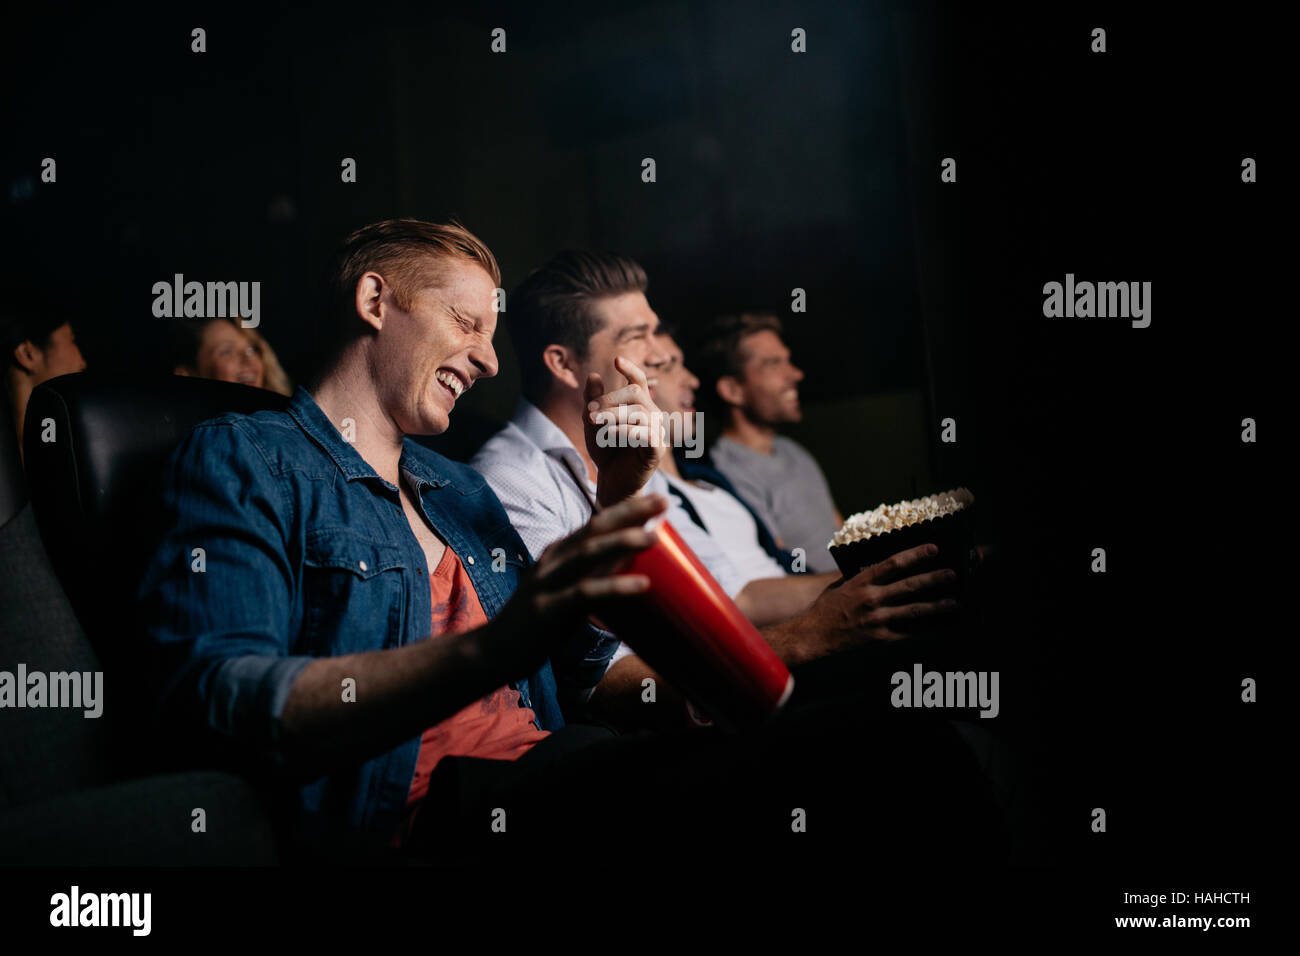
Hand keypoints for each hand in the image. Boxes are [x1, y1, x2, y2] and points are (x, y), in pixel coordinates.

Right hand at [483, 494, 667, 673]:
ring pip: (588, 554)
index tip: (658, 500)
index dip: (627, 509)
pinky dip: (615, 586)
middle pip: (594, 528)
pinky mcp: (548, 609)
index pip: (595, 523)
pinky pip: (585, 593)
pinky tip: (642, 585)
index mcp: (557, 553)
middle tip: (664, 500)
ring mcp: (547, 583)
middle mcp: (552, 561)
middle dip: (630, 512)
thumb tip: (631, 570)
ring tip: (654, 537)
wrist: (494, 652)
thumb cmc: (537, 624)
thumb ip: (590, 577)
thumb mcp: (563, 590)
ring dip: (622, 542)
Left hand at [584, 355, 665, 507]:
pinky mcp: (657, 450)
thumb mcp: (592, 424)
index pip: (639, 381)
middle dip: (610, 399)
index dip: (630, 368)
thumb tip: (592, 375)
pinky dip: (628, 431)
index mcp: (639, 406)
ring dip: (614, 415)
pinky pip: (647, 435)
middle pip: (636, 393)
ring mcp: (658, 432)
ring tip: (596, 423)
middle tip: (590, 413)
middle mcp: (653, 415)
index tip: (616, 359)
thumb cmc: (606, 452)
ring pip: (640, 412)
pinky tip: (611, 434)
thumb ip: (592, 402)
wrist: (611, 482)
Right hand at [799, 543, 958, 658]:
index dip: (915, 555)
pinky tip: (940, 626)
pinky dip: (925, 629)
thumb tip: (883, 568)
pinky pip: (908, 632)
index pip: (893, 563)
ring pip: (913, 610)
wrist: (814, 636)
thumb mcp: (841, 585)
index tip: (933, 549)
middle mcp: (871, 598)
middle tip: (952, 574)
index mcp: (861, 581)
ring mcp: (877, 619)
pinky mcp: (880, 637)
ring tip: (955, 603)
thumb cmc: (826, 608)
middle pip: (909, 586)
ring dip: (937, 606)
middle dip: (934, 579)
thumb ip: (862, 577)